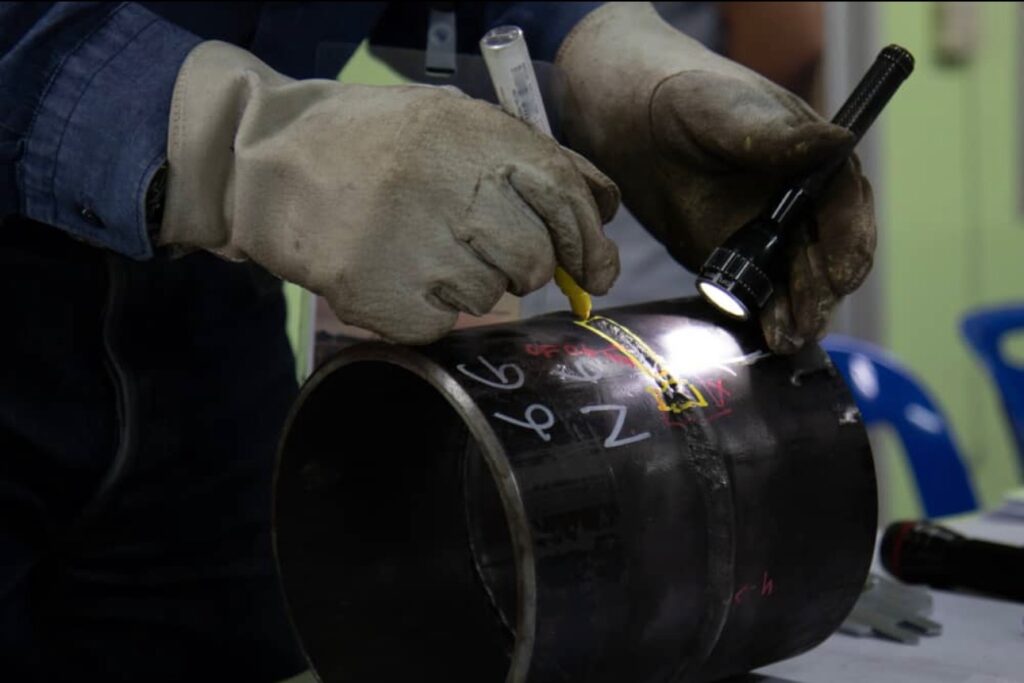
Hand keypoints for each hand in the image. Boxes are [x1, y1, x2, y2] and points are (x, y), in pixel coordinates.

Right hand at [160, 41, 619, 343]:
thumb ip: (532, 158)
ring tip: (424, 251)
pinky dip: (430, 309)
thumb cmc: (372, 144)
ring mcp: (412, 243)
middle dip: (526, 266)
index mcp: (472, 135)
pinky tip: (398, 273)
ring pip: (491, 296)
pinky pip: (442, 322)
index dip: (588, 239)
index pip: (563, 194)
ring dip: (471, 284)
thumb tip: (603, 209)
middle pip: (534, 259)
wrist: (264, 160)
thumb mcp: (452, 122)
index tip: (597, 267)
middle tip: (490, 252)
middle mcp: (447, 186)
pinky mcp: (380, 294)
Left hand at [555, 3, 874, 352]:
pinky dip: (765, 317)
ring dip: (800, 313)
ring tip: (786, 336)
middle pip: (830, 257)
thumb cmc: (693, 103)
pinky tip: (765, 335)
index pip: (848, 209)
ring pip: (800, 284)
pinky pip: (760, 296)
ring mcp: (773, 240)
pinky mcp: (737, 264)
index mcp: (817, 166)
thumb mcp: (731, 113)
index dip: (850, 243)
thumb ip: (779, 136)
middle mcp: (804, 207)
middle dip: (823, 290)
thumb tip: (840, 139)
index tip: (841, 272)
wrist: (637, 127)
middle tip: (806, 316)